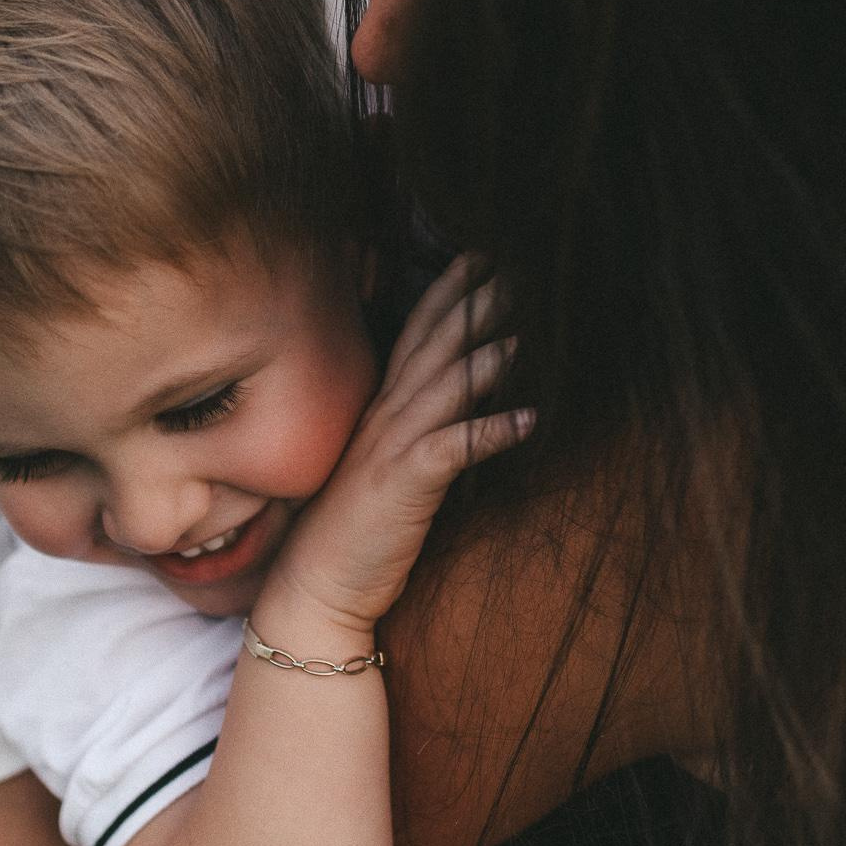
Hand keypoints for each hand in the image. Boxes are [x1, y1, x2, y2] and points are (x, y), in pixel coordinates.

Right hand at [266, 255, 533, 636]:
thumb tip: (453, 405)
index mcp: (380, 412)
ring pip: (442, 390)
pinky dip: (491, 431)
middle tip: (508, 269)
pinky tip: (530, 420)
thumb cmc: (354, 531)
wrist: (314, 586)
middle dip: (469, 306)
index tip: (478, 259)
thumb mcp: (384, 468)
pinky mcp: (403, 487)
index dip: (445, 296)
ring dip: (483, 360)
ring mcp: (390, 450)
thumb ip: (413, 432)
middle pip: (431, 350)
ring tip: (521, 333)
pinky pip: (453, 450)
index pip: (415, 338)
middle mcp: (383, 420)